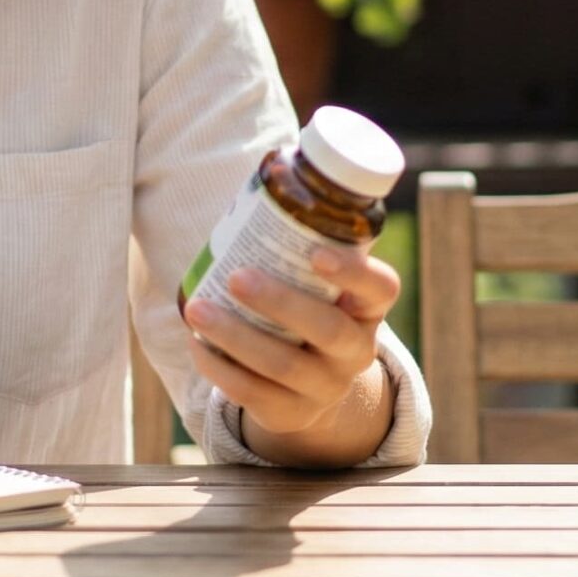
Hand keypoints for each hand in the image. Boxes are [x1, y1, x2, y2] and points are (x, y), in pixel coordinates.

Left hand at [182, 246, 397, 438]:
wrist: (308, 383)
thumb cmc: (303, 306)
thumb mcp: (314, 281)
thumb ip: (298, 239)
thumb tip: (268, 163)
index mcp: (367, 309)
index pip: (381, 288)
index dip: (354, 272)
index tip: (315, 252)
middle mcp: (356, 351)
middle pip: (328, 330)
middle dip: (280, 303)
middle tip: (236, 277)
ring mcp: (326, 388)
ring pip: (284, 366)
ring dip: (235, 336)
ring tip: (196, 309)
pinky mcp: (290, 413)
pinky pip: (255, 396)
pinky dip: (220, 369)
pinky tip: (196, 344)